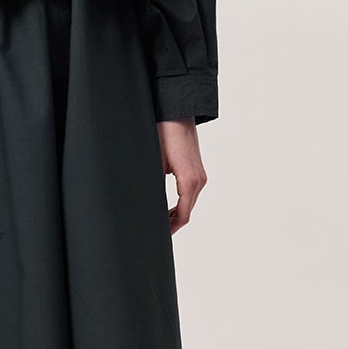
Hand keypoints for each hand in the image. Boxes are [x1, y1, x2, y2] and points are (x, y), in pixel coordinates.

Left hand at [156, 118, 206, 233]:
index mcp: (189, 180)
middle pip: (187, 212)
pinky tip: (166, 208)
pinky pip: (190, 193)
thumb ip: (154, 186)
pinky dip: (180, 204)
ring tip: (158, 224)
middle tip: (154, 234)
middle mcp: (199, 180)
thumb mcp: (154, 162)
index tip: (158, 237)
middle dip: (172, 224)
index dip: (171, 228)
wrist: (177, 112)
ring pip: (189, 203)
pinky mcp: (196, 170)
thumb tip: (146, 205)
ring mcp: (200, 175)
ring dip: (176, 214)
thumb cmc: (164, 133)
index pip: (183, 215)